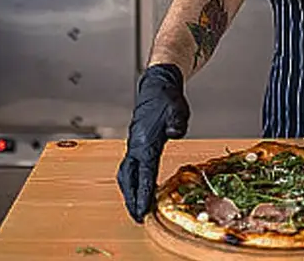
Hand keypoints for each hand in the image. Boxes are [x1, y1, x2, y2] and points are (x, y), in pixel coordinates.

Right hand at [116, 63, 189, 222]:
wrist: (157, 85)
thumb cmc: (167, 98)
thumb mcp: (177, 109)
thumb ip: (176, 122)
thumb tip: (175, 133)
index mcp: (146, 140)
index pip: (144, 172)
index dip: (144, 193)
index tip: (144, 211)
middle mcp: (136, 144)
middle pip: (129, 178)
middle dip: (131, 199)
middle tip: (137, 217)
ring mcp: (134, 144)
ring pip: (126, 173)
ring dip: (128, 192)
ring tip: (134, 208)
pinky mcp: (136, 143)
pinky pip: (129, 167)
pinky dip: (131, 181)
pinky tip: (137, 187)